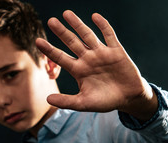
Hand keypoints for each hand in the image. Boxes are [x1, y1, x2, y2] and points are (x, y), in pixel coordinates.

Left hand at [36, 10, 157, 121]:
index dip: (49, 50)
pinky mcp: (116, 51)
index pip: (60, 57)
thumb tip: (47, 99)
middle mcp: (88, 59)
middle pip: (72, 42)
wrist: (128, 98)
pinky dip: (103, 26)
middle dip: (62, 32)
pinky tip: (95, 17)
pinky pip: (109, 35)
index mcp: (79, 70)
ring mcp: (101, 53)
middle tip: (51, 21)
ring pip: (88, 36)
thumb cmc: (106, 101)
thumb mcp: (84, 103)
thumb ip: (67, 101)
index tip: (38, 41)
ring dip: (78, 25)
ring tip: (66, 13)